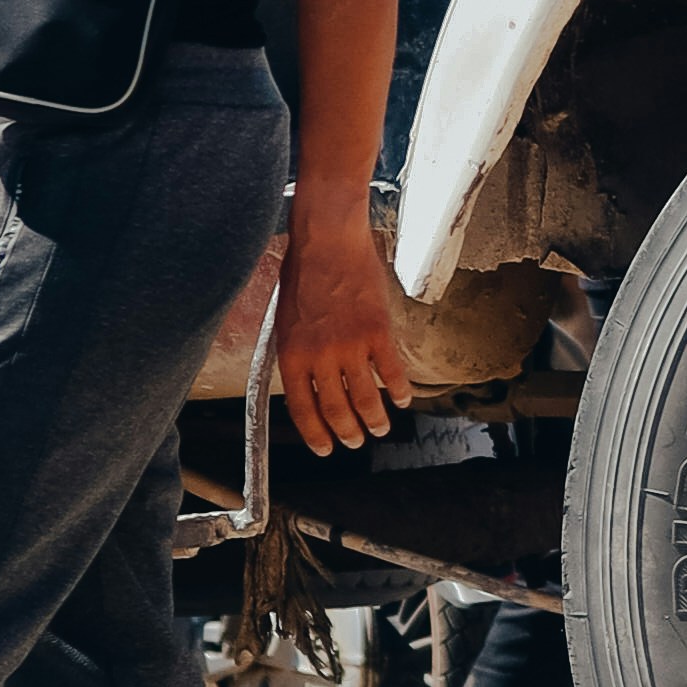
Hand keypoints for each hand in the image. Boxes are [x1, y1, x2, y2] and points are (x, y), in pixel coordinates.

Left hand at [275, 205, 412, 457]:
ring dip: (374, 420)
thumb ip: (297, 352)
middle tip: (355, 442)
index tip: (325, 447)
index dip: (315, 434)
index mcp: (291, 354)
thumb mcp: (285, 318)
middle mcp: (319, 356)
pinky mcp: (378, 331)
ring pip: (365, 398)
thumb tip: (309, 382)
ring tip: (380, 428)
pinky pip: (391, 372)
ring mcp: (350, 345)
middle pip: (335, 410)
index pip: (302, 408)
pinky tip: (402, 399)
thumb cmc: (303, 272)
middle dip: (347, 432)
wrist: (328, 239)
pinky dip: (398, 391)